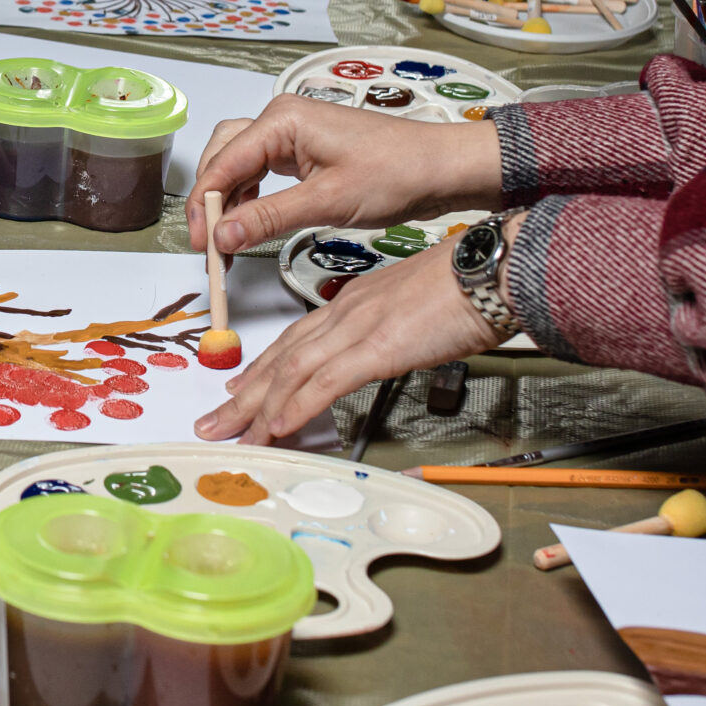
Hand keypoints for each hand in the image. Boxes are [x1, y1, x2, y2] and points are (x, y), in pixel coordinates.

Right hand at [184, 95, 501, 256]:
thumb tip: (222, 236)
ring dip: (229, 203)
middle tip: (208, 244)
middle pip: (223, 158)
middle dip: (211, 202)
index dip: (207, 207)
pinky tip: (249, 226)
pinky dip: (250, 200)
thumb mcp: (327, 201)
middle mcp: (282, 121)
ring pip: (239, 166)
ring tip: (226, 242)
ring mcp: (293, 136)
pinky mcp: (305, 153)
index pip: (223, 164)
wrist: (442, 169)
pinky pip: (262, 173)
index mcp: (282, 120)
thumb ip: (268, 218)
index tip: (201, 245)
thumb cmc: (398, 172)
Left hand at [194, 241, 507, 443]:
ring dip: (259, 409)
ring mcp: (360, 328)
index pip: (294, 339)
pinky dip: (298, 405)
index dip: (262, 368)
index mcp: (352, 302)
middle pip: (281, 357)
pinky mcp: (379, 347)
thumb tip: (378, 352)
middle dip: (243, 395)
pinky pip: (328, 381)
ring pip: (294, 371)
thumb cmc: (465, 287)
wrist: (491, 269)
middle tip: (215, 423)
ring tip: (236, 436)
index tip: (239, 388)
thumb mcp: (411, 308)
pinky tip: (279, 426)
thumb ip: (386, 330)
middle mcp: (346, 312)